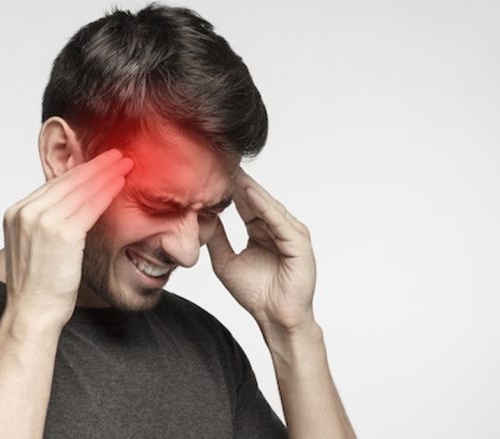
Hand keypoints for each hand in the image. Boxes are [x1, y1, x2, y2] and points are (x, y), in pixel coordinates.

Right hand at [1, 148, 132, 325]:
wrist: (31, 312)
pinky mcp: (61, 233)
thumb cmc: (38, 286)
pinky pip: (90, 206)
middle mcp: (25, 212)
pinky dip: (107, 192)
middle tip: (116, 155)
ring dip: (106, 174)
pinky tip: (121, 184)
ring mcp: (42, 221)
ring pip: (81, 190)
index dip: (79, 172)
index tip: (98, 164)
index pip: (53, 184)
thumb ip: (48, 223)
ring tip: (124, 164)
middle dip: (95, 166)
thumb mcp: (35, 246)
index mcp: (16, 212)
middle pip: (67, 181)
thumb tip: (74, 207)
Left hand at [207, 168, 316, 331]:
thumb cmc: (255, 294)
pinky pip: (278, 220)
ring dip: (250, 189)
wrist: (275, 318)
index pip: (244, 204)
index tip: (211, 173)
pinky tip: (249, 193)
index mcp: (262, 230)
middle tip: (221, 162)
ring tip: (232, 171)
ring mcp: (290, 234)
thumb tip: (200, 218)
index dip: (229, 190)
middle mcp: (277, 228)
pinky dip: (264, 206)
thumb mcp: (225, 261)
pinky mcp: (298, 243)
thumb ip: (217, 238)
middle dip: (239, 182)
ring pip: (267, 206)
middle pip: (256, 200)